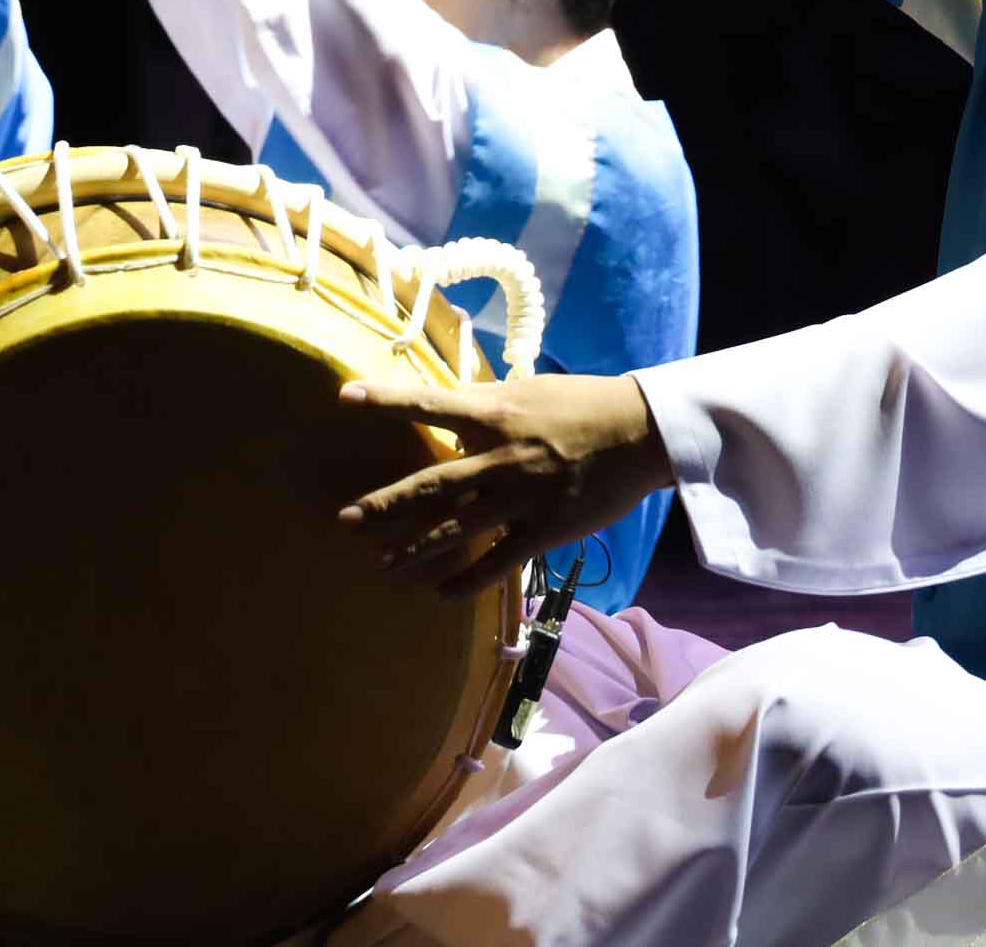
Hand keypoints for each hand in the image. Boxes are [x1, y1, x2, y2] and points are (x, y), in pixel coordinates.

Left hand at [337, 371, 676, 599]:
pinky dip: (466, 582)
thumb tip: (457, 407)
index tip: (345, 396)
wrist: (640, 433)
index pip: (428, 403)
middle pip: (429, 485)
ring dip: (414, 548)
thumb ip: (489, 404)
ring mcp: (519, 497)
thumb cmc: (584, 404)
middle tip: (345, 520)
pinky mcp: (542, 530)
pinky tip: (440, 595)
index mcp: (493, 413)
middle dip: (385, 504)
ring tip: (383, 562)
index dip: (386, 400)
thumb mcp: (529, 391)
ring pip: (455, 528)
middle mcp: (498, 456)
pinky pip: (496, 563)